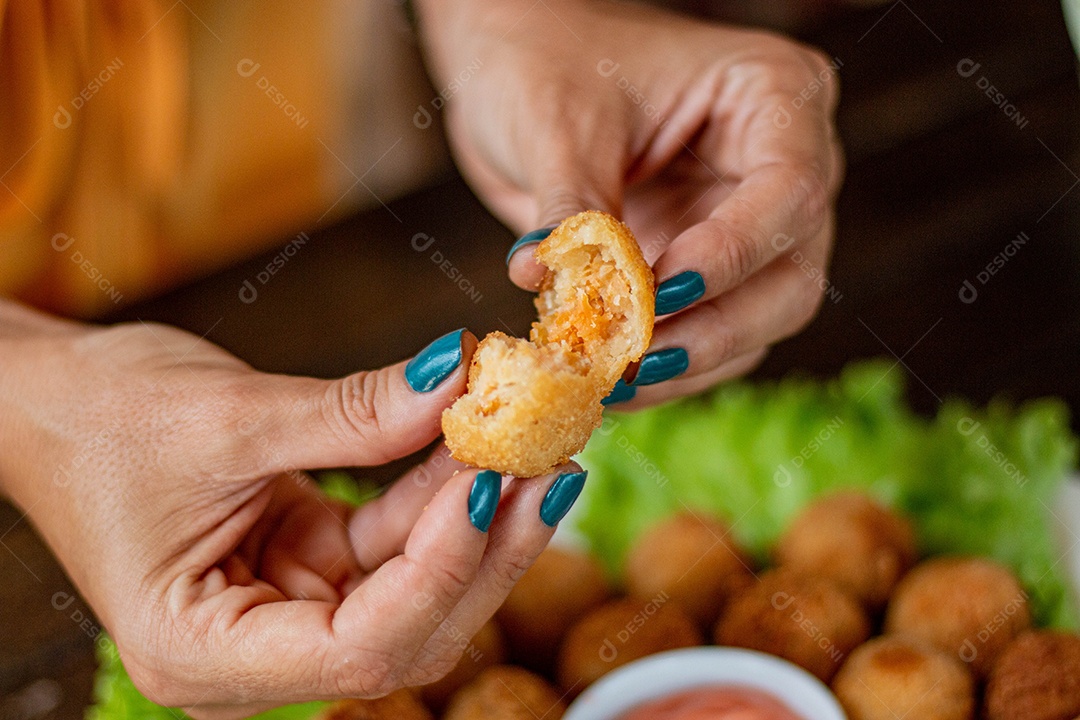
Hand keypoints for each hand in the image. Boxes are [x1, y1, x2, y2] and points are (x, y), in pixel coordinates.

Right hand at [0, 302, 581, 717]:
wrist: (53, 401)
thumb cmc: (100, 420)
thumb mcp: (230, 417)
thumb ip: (353, 413)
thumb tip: (459, 378)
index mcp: (204, 656)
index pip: (359, 649)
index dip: (439, 571)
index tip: (491, 484)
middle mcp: (256, 652)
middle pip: (408, 626)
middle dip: (485, 547)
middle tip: (550, 467)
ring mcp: (289, 608)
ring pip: (415, 583)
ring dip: (477, 514)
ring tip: (537, 445)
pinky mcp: (313, 561)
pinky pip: (394, 536)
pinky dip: (439, 489)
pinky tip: (481, 441)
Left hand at [416, 0, 842, 406]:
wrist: (514, 61)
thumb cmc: (544, 56)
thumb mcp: (558, 125)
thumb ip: (572, 212)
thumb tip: (552, 290)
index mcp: (773, 98)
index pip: (789, 193)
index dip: (731, 255)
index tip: (658, 294)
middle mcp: (779, 167)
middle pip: (790, 278)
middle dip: (713, 330)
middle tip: (634, 360)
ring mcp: (745, 226)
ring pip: (756, 324)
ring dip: (685, 362)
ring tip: (610, 383)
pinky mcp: (701, 270)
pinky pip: (705, 336)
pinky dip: (661, 365)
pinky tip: (608, 382)